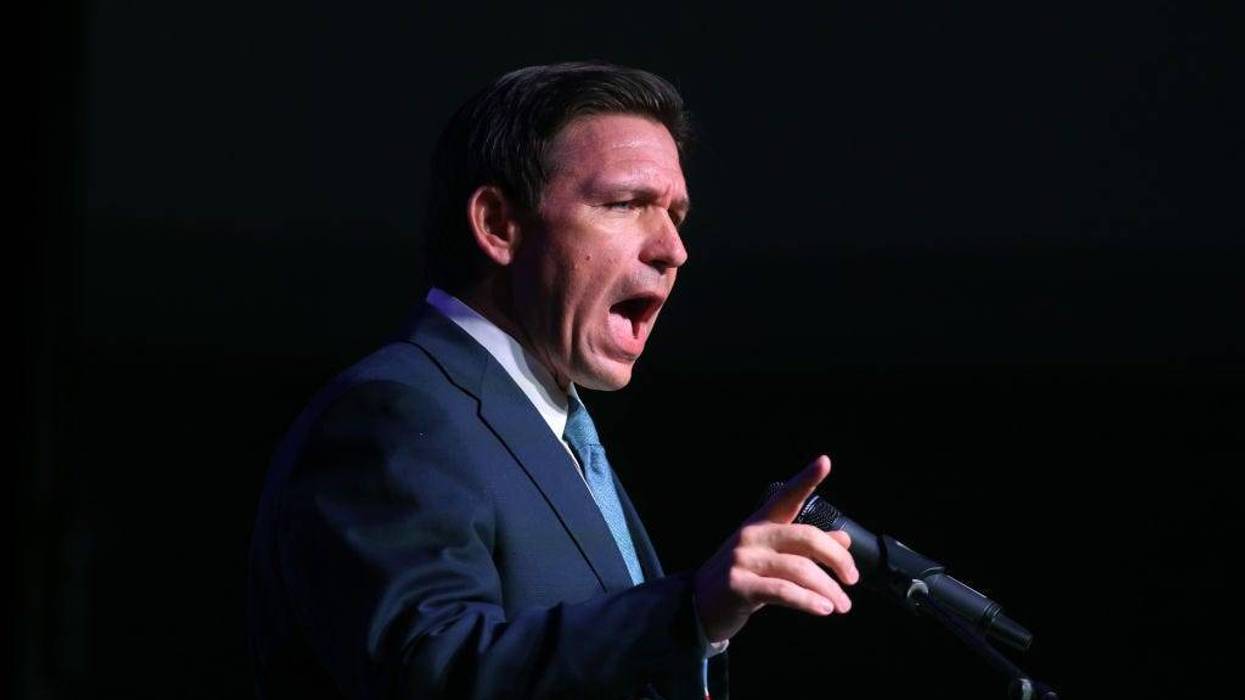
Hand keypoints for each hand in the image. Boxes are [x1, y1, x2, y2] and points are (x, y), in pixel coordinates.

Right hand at [692, 455, 858, 642]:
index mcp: (761, 522)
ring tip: (842, 605)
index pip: (787, 497)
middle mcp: (752, 535)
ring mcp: (744, 559)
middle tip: (852, 579)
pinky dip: (809, 601)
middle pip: (807, 537)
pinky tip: (824, 609)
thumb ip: (806, 548)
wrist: (700, 605)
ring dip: (828, 589)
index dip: (806, 479)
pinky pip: (784, 591)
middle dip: (837, 559)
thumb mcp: (772, 557)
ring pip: (800, 569)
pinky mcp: (739, 586)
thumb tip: (843, 539)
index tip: (825, 461)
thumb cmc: (743, 577)